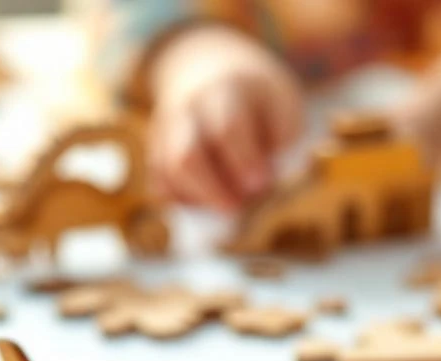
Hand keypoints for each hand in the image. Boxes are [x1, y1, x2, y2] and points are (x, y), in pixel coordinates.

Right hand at [148, 24, 302, 211]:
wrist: (215, 71)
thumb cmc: (260, 104)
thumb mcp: (284, 111)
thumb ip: (279, 148)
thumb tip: (261, 192)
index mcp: (227, 90)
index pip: (227, 128)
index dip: (244, 160)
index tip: (261, 183)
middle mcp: (188, 108)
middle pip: (187, 155)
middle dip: (212, 190)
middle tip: (237, 208)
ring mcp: (166, 129)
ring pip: (167, 173)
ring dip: (197, 200)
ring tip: (226, 207)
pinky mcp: (156, 150)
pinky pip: (160, 184)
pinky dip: (182, 202)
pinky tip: (206, 202)